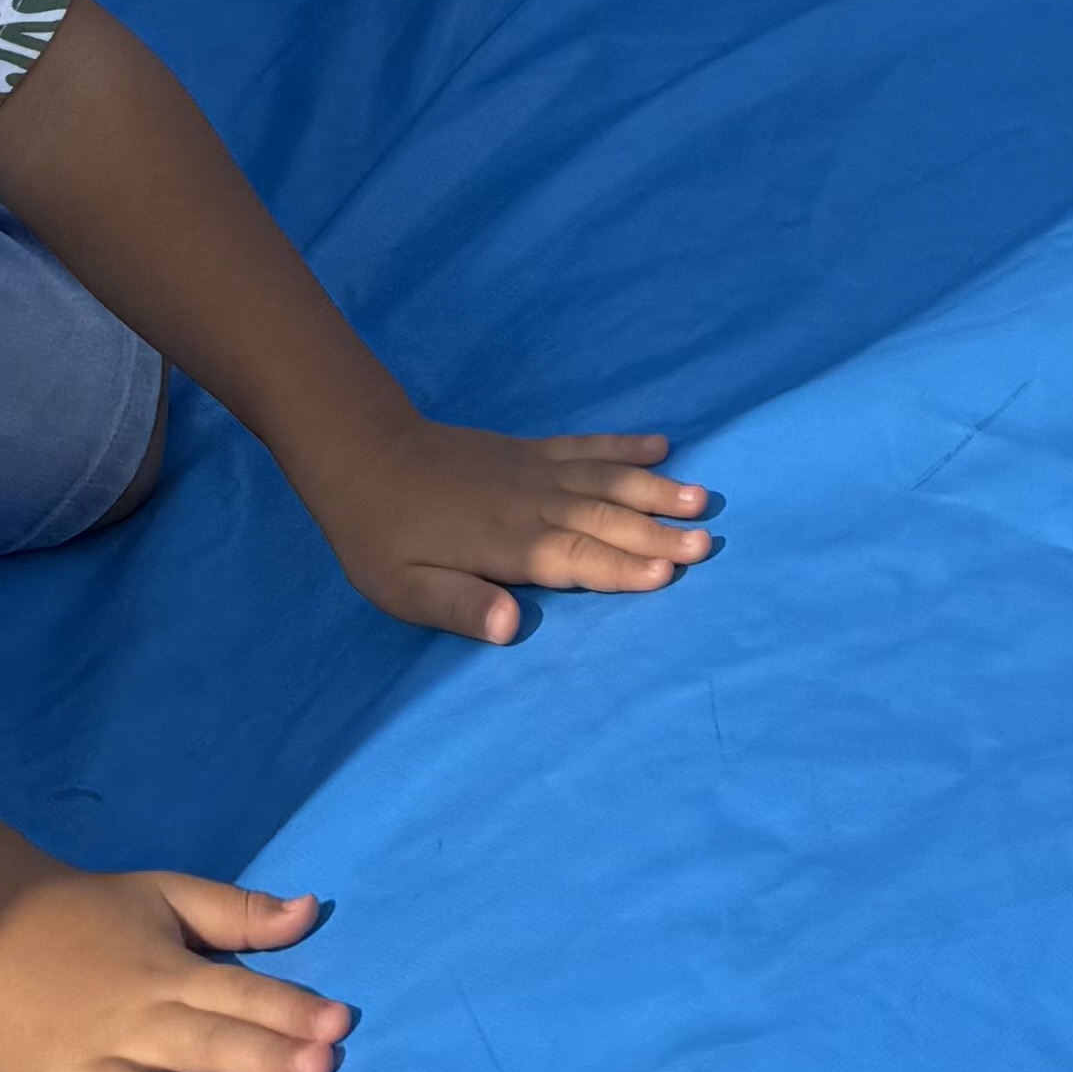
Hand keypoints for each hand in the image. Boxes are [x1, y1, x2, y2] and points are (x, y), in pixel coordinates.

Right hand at [0, 867, 351, 1071]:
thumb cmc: (92, 918)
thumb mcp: (167, 895)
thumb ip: (237, 912)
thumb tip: (311, 911)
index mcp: (168, 972)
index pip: (239, 993)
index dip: (291, 1009)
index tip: (340, 1026)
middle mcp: (131, 1022)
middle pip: (202, 1044)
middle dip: (259, 1059)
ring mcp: (81, 1065)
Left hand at [306, 413, 716, 642]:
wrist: (365, 453)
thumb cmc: (382, 536)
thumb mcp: (403, 588)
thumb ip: (459, 606)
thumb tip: (510, 626)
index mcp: (507, 543)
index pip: (577, 559)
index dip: (623, 567)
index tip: (671, 570)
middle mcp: (532, 503)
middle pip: (605, 519)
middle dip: (657, 531)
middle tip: (707, 541)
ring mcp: (534, 470)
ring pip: (606, 479)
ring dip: (654, 488)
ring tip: (700, 495)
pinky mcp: (529, 451)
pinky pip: (586, 448)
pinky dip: (623, 447)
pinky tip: (658, 445)